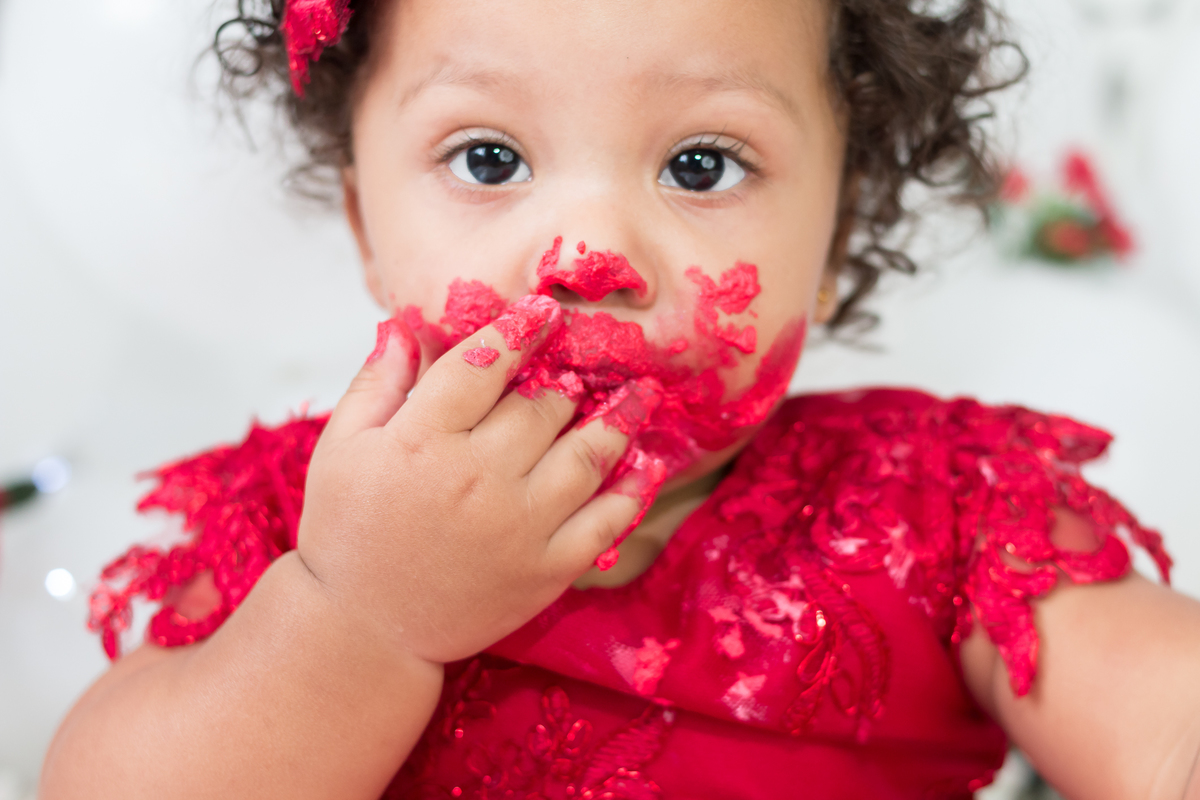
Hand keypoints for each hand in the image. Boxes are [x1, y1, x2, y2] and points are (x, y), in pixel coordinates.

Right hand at [297, 297, 650, 663]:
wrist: (364, 631)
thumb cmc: (348, 532)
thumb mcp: (340, 450)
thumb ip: (376, 384)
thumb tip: (403, 324)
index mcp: (421, 441)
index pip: (481, 365)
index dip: (517, 332)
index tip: (544, 313)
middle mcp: (476, 477)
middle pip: (540, 406)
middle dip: (566, 377)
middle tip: (587, 361)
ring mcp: (518, 526)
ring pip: (585, 454)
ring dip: (618, 419)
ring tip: (639, 395)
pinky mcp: (545, 570)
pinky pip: (604, 522)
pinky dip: (632, 491)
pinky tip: (647, 464)